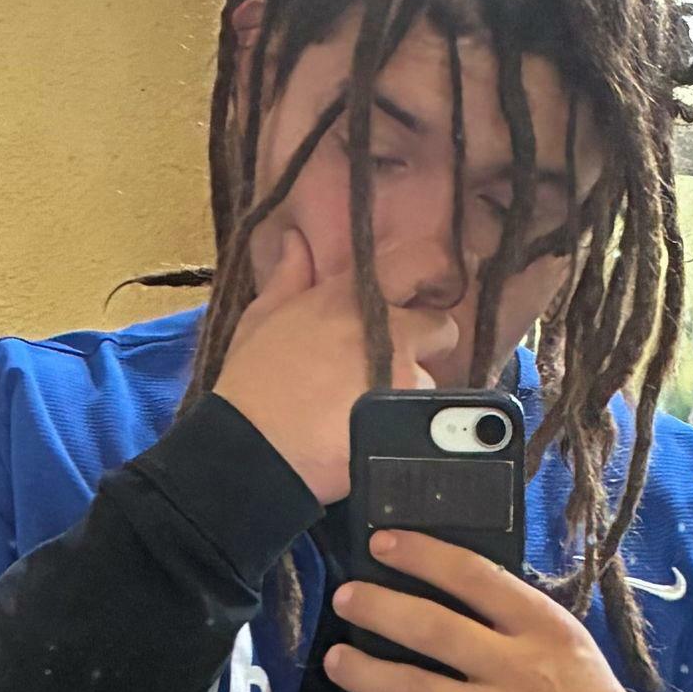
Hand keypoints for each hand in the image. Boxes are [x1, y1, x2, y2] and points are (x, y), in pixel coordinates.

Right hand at [208, 226, 462, 504]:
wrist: (255, 450)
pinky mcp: (407, 420)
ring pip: (430, 381)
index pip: (418, 265)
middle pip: (441, 330)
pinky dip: (405, 427)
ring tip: (371, 412)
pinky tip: (373, 434)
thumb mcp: (261, 320)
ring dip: (409, 393)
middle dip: (425, 348)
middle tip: (393, 369)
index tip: (419, 301)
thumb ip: (288, 278)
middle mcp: (387, 328)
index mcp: (351, 296)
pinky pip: (424, 420)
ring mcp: (403, 375)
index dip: (426, 282)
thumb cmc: (251, 385)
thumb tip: (297, 241)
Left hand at [326, 533, 636, 691]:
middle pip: (433, 629)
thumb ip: (514, 619)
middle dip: (378, 609)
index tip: (383, 544)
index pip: (474, 576)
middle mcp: (520, 669)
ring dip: (368, 674)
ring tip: (337, 661)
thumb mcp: (565, 643)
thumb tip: (445, 588)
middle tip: (346, 598)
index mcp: (541, 627)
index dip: (422, 555)